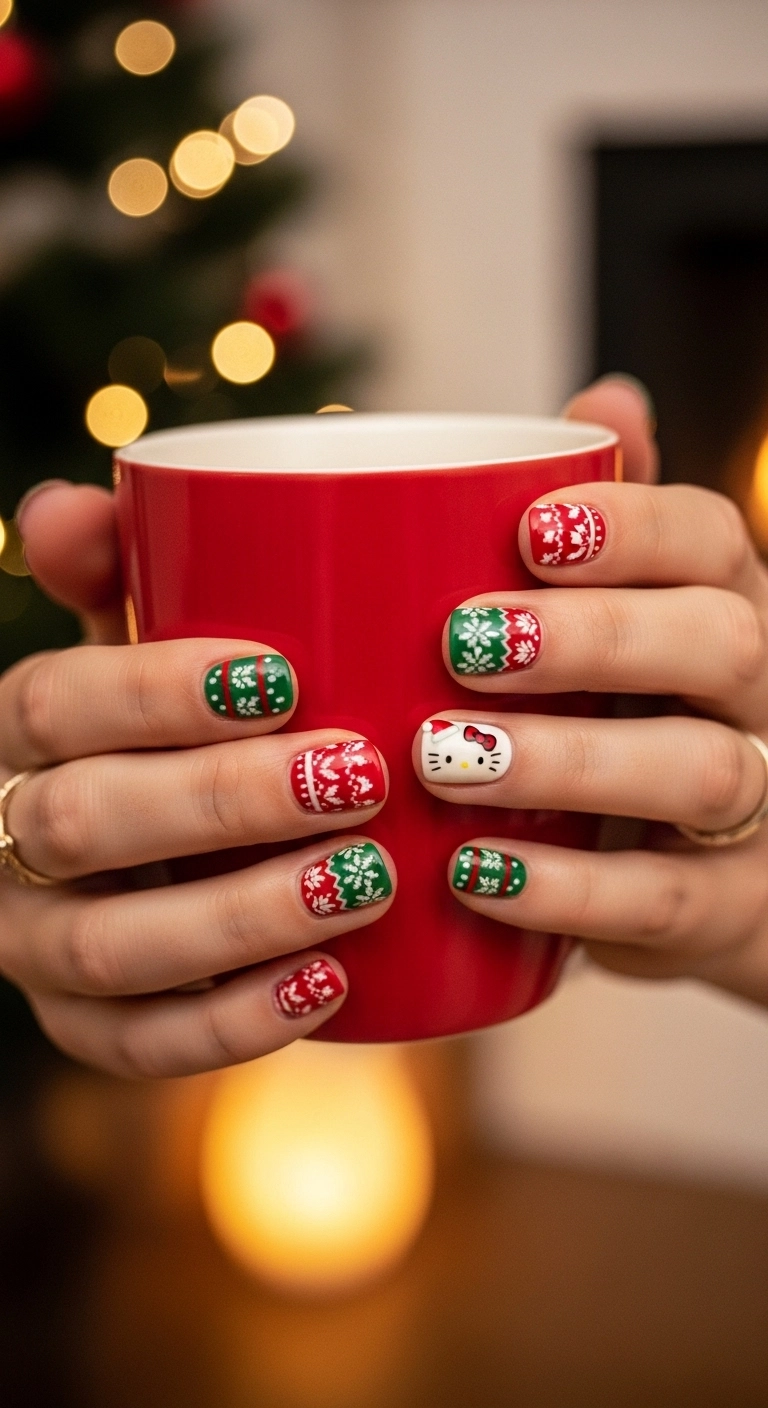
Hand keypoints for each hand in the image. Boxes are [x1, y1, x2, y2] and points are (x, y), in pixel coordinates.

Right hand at [0, 484, 394, 1075]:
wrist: (177, 842)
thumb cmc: (178, 722)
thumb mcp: (148, 640)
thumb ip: (121, 568)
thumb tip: (69, 508)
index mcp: (22, 731)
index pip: (52, 703)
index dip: (154, 691)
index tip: (283, 675)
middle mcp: (11, 838)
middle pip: (82, 824)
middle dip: (222, 801)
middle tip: (357, 774)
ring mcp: (41, 945)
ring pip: (111, 948)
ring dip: (242, 915)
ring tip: (366, 878)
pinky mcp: (89, 1027)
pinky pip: (141, 1046)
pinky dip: (235, 1023)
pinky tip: (331, 984)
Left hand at [416, 377, 767, 1006]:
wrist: (694, 875)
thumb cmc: (628, 717)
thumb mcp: (619, 619)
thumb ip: (608, 520)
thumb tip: (605, 399)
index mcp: (722, 604)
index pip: (709, 540)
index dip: (630, 530)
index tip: (526, 533)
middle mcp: (760, 695)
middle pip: (720, 643)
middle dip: (596, 638)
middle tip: (464, 644)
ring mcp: (760, 806)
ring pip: (703, 771)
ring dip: (568, 762)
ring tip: (444, 760)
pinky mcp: (728, 909)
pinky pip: (662, 899)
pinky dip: (566, 888)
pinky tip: (472, 873)